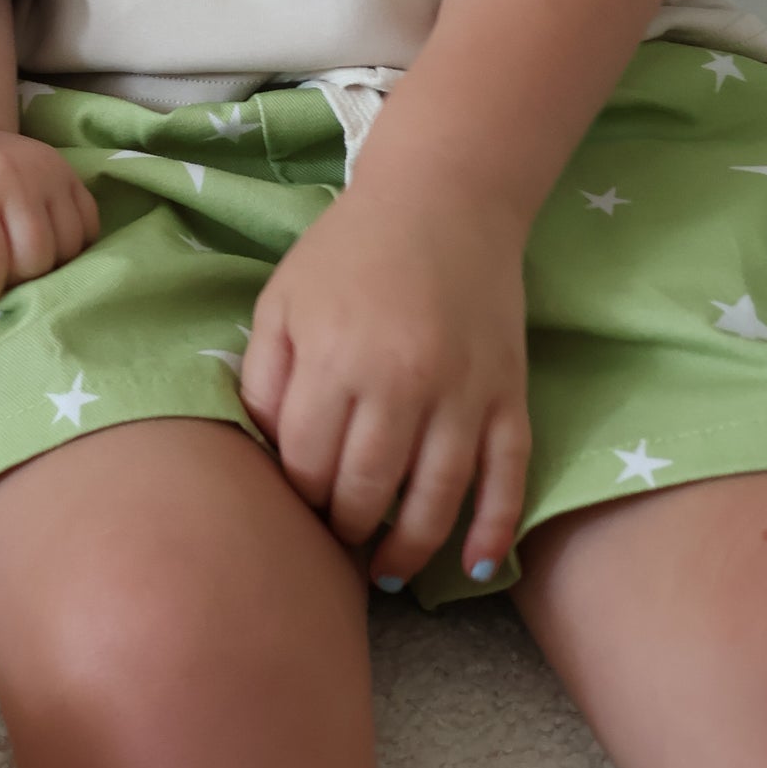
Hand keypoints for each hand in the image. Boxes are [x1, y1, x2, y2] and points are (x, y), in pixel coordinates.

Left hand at [0, 127, 98, 303]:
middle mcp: (9, 177)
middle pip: (33, 260)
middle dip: (12, 279)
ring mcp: (45, 171)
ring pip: (66, 247)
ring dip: (43, 265)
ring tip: (14, 255)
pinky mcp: (66, 172)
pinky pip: (88, 226)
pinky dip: (70, 245)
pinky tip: (41, 241)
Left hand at [239, 181, 531, 588]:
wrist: (443, 197)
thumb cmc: (349, 252)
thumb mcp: (283, 300)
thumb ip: (262, 378)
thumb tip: (257, 455)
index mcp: (335, 357)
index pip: (307, 464)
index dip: (297, 497)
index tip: (296, 506)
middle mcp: (400, 382)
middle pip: (367, 490)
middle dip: (345, 528)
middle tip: (336, 540)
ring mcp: (462, 393)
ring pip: (435, 500)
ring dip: (407, 549)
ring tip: (384, 569)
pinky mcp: (509, 395)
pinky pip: (507, 479)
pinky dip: (492, 531)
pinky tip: (471, 566)